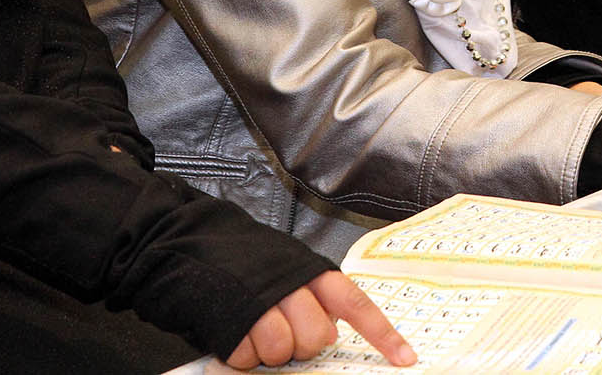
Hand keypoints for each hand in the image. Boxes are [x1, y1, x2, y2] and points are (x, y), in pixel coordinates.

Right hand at [226, 271, 414, 368]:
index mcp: (313, 272)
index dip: (382, 334)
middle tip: (285, 332)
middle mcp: (291, 285)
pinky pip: (248, 357)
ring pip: (282, 350)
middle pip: (317, 338)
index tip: (405, 358)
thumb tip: (329, 336)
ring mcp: (260, 303)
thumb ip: (315, 298)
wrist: (195, 243)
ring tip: (257, 331)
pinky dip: (243, 355)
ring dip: (270, 352)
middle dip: (303, 345)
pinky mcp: (231, 322)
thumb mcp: (291, 267)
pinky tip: (237, 334)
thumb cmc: (251, 262)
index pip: (356, 304)